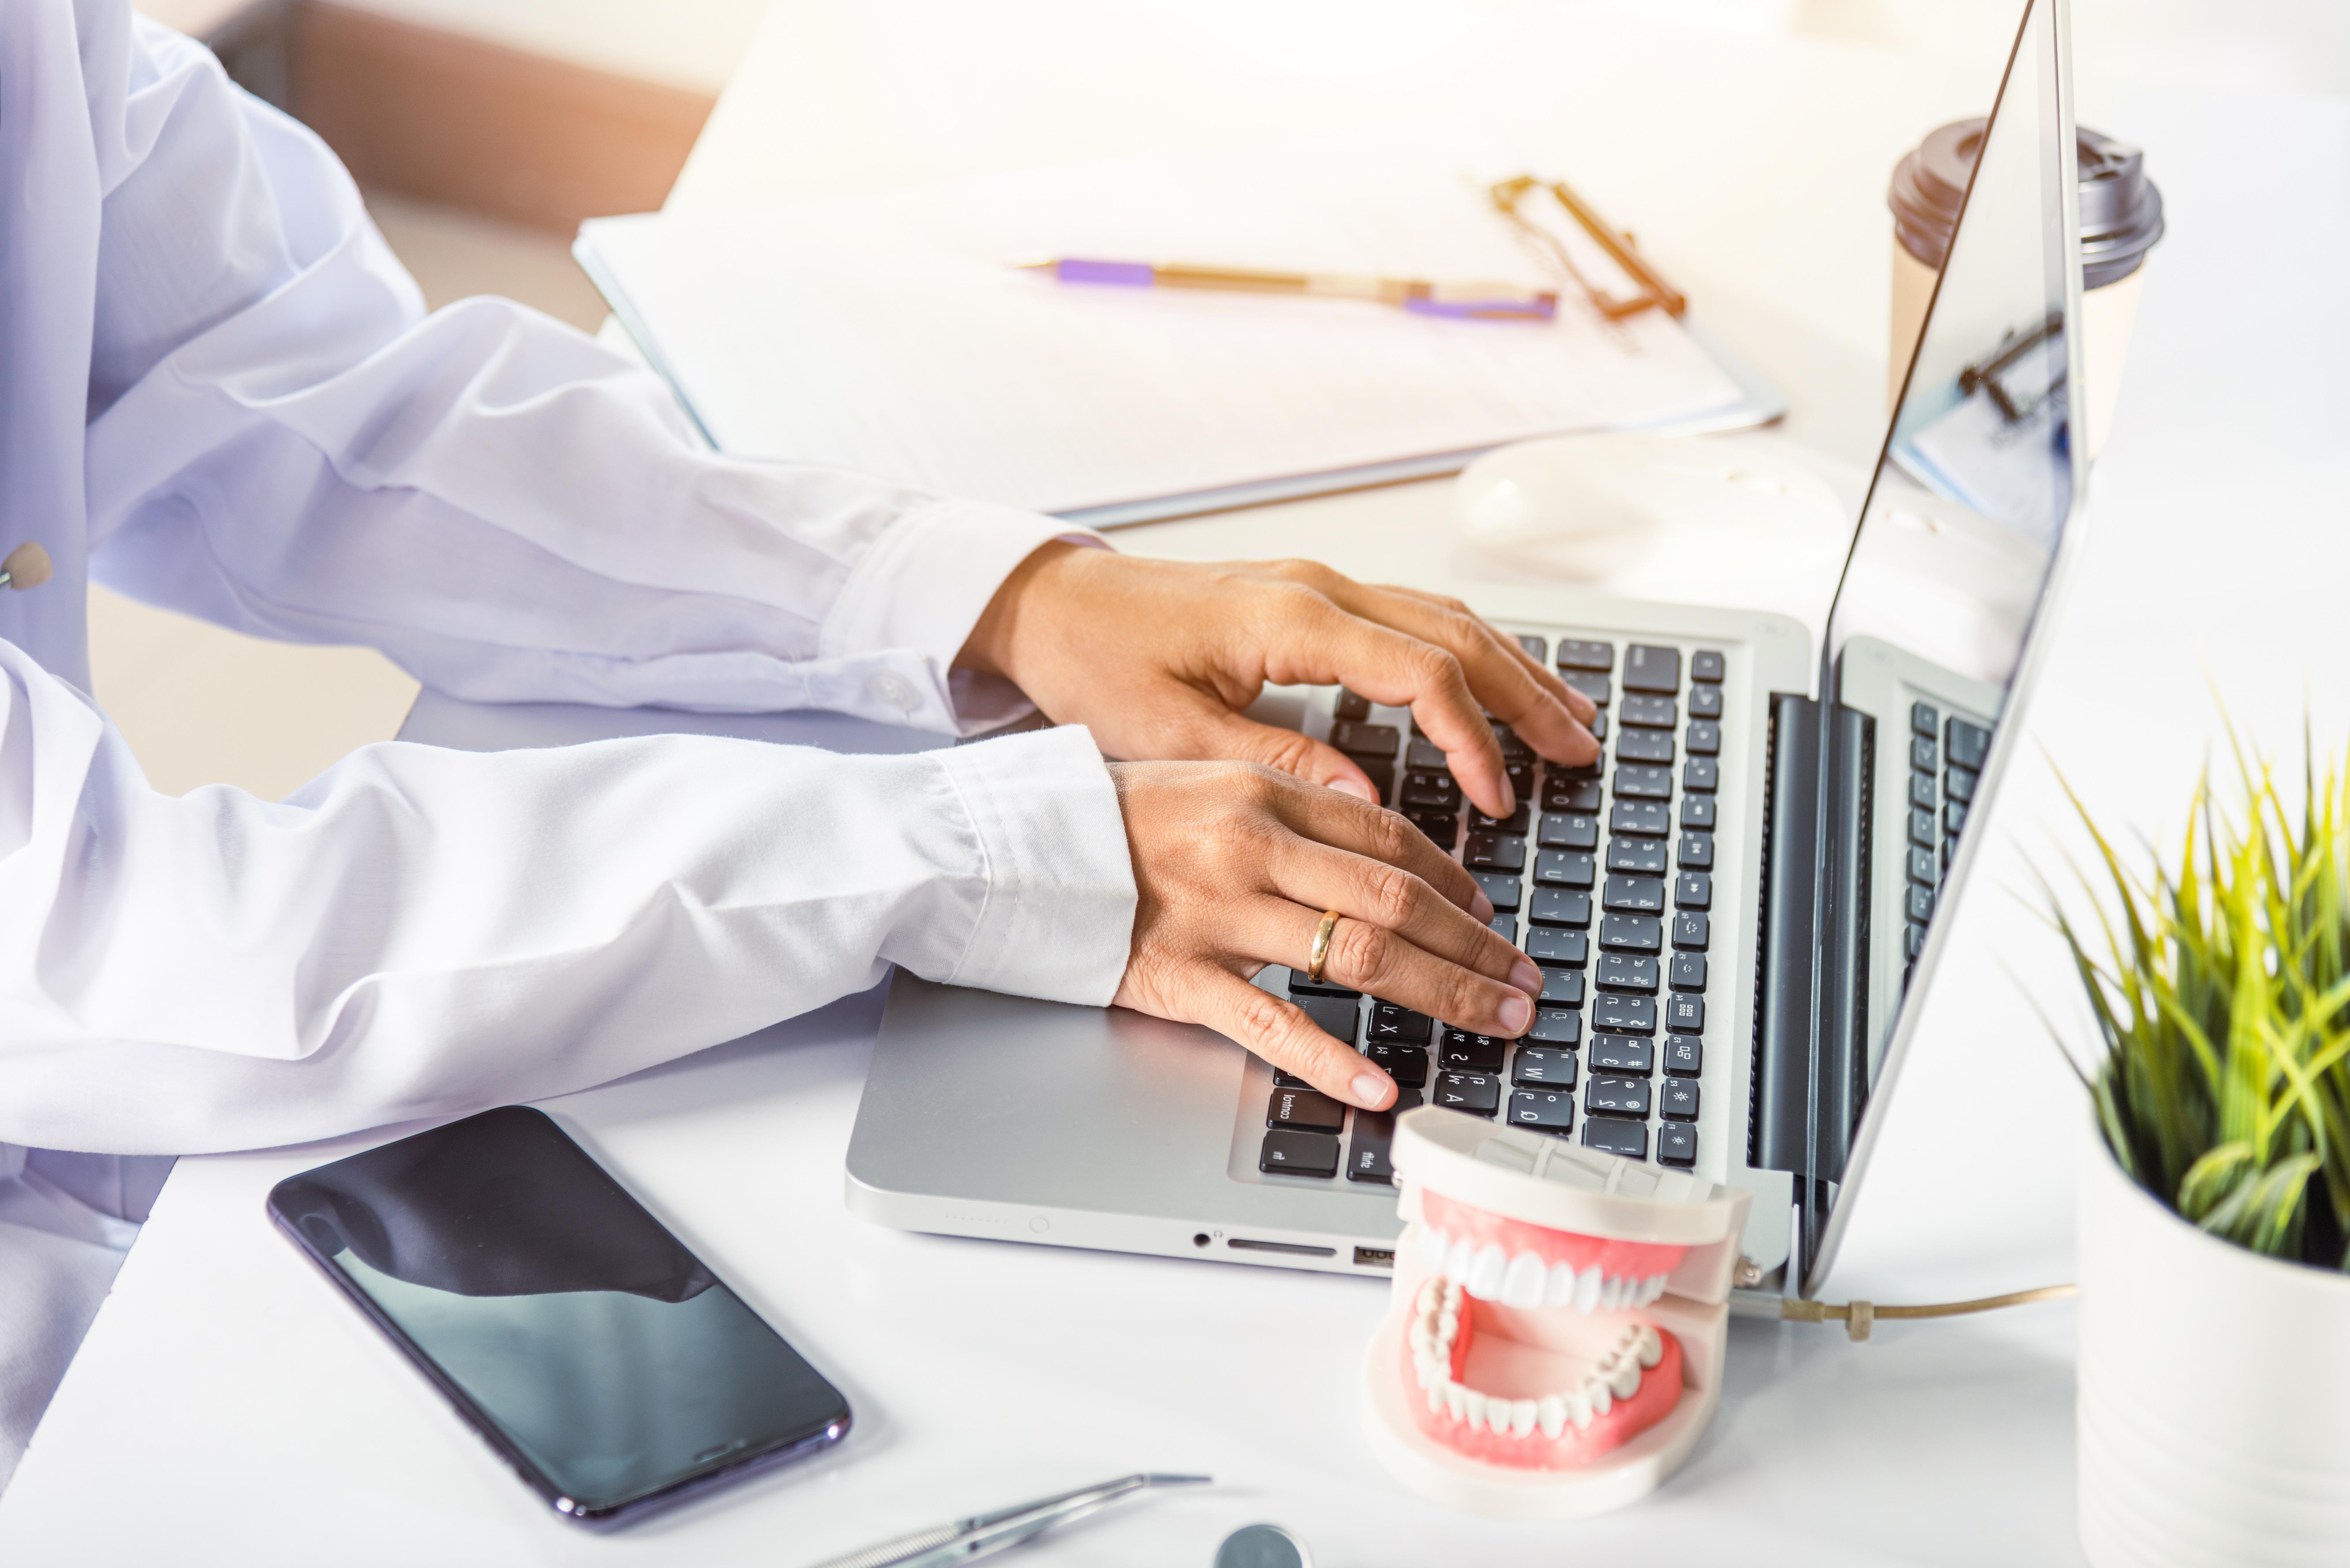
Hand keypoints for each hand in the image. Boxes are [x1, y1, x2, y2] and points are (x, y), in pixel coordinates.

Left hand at [957, 546, 1597, 817]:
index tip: (1495, 799)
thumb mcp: (1176, 733)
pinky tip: (1496, 686)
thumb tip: (1364, 798)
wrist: (1052, 605)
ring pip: (1446, 620)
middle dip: (1526, 695)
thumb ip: (1276, 762)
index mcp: (1291, 618)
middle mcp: (1319, 589)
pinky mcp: (1310, 600)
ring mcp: (1319, 587)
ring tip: (1567, 720)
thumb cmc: (1099, 665)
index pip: (1420, 672)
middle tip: (1580, 752)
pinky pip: (1412, 619)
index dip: (1470, 738)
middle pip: (1456, 635)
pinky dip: (1467, 654)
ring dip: (1512, 669)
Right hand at [1109, 759, 1543, 1109]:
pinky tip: (1377, 1086)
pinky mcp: (1176, 975)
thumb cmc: (1109, 816)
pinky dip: (1330, 1058)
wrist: (1006, 847)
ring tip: (1495, 1023)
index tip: (1495, 919)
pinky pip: (1268, 1023)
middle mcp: (1249, 847)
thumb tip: (1381, 836)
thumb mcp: (1209, 776)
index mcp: (1262, 792)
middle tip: (1527, 984)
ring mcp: (1216, 914)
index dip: (1459, 885)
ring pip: (1358, 957)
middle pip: (1397, 901)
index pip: (1391, 840)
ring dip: (1443, 994)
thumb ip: (1291, 802)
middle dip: (1479, 948)